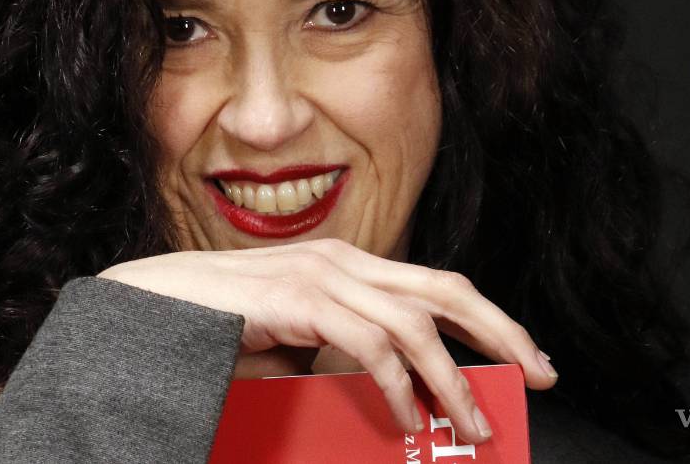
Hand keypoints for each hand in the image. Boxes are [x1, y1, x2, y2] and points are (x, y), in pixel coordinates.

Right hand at [98, 238, 557, 443]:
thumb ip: (343, 362)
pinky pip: (367, 344)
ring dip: (452, 380)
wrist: (148, 308)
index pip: (436, 286)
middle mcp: (343, 261)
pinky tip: (405, 418)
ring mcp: (320, 276)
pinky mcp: (295, 299)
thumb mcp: (297, 347)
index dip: (489, 320)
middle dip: (501, 333)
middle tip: (540, 375)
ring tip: (471, 427)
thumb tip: (396, 404)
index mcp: (348, 266)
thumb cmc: (219, 330)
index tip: (526, 357)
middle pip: (446, 290)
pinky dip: (396, 386)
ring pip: (415, 323)